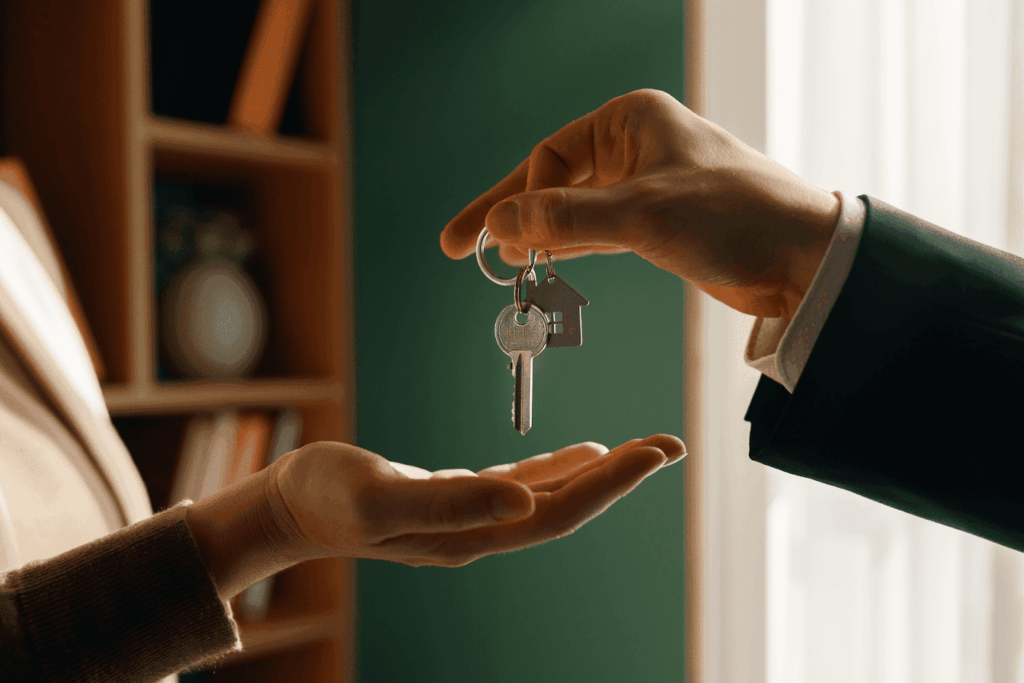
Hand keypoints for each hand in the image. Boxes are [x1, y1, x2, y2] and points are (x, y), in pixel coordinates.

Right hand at [267, 434, 683, 566]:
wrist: (288, 502)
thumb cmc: (323, 496)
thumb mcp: (377, 497)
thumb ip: (450, 502)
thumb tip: (525, 503)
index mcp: (469, 536)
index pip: (557, 512)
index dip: (609, 484)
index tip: (655, 452)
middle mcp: (480, 533)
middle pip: (567, 507)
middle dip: (622, 477)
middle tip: (672, 444)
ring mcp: (471, 519)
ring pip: (551, 496)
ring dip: (599, 473)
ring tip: (644, 449)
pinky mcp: (457, 499)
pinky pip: (522, 485)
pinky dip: (557, 469)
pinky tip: (580, 453)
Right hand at [441, 89, 840, 318]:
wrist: (804, 260)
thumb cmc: (736, 217)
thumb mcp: (641, 213)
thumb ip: (565, 219)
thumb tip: (499, 224)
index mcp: (632, 120)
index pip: (551, 156)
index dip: (519, 198)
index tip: (498, 237)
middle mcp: (636, 147)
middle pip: (554, 181)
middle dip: (513, 215)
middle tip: (463, 246)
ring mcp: (646, 186)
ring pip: (575, 210)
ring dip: (540, 236)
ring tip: (499, 262)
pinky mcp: (659, 223)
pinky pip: (598, 232)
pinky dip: (570, 248)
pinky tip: (542, 261)